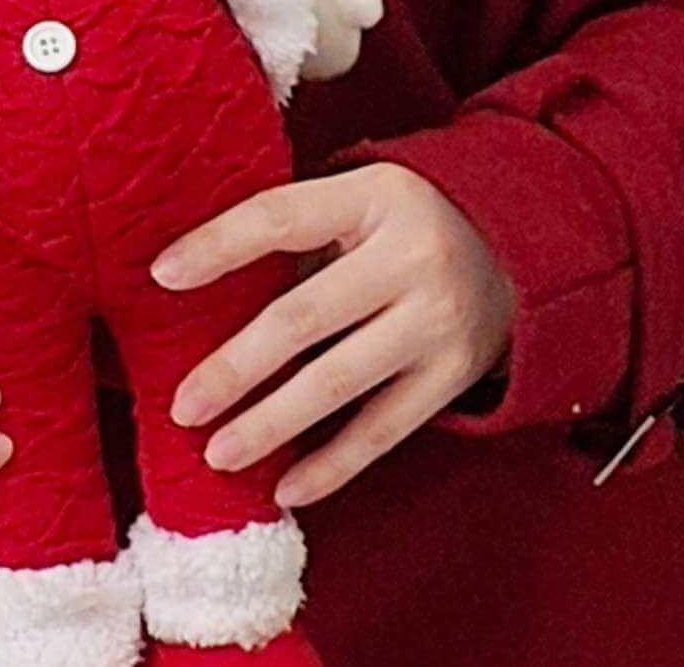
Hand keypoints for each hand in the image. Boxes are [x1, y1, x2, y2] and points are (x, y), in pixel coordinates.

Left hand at [158, 164, 514, 507]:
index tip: (161, 275)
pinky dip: (333, 463)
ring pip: (339, 383)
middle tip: (182, 406)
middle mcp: (410, 256)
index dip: (219, 246)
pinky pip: (384, 428)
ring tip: (218, 453)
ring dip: (271, 424)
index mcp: (373, 196)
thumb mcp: (362, 201)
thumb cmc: (405, 224)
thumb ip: (300, 236)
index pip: (281, 218)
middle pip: (303, 317)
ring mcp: (436, 320)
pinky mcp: (454, 374)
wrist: (522, 245)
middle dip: (235, 368)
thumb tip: (198, 287)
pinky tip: (286, 487)